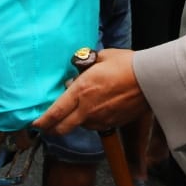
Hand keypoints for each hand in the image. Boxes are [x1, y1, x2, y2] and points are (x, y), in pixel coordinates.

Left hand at [32, 49, 147, 134]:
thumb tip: (79, 68)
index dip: (42, 121)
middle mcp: (87, 108)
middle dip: (52, 129)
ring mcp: (100, 118)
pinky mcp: (112, 123)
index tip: (35, 124)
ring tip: (78, 109)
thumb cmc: (126, 65)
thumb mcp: (101, 57)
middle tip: (48, 125)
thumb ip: (86, 65)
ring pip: (80, 126)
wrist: (150, 80)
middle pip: (62, 128)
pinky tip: (96, 110)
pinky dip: (91, 121)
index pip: (55, 112)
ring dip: (74, 122)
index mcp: (81, 90)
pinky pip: (95, 126)